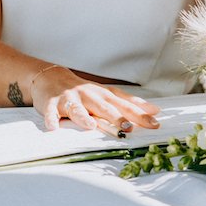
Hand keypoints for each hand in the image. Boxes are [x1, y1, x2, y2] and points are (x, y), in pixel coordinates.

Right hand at [33, 67, 159, 134]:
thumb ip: (126, 104)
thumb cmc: (83, 92)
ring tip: (91, 126)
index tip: (155, 121)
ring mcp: (70, 99)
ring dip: (84, 117)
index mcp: (103, 94)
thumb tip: (153, 111)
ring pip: (77, 108)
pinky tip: (53, 128)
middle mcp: (89, 95)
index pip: (124, 103)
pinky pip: (51, 113)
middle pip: (104, 106)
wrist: (52, 77)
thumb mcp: (105, 95)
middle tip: (128, 128)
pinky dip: (52, 120)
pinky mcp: (51, 104)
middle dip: (116, 117)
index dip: (139, 112)